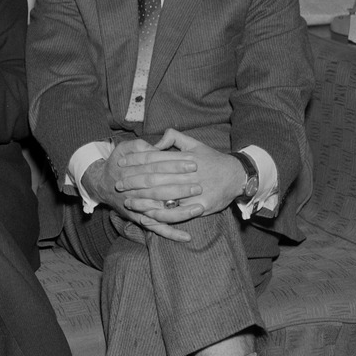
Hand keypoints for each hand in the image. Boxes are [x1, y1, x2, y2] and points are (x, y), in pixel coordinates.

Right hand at [83, 138, 201, 241]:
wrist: (101, 184)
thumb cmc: (118, 163)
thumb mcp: (125, 147)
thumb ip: (141, 146)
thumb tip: (158, 147)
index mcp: (133, 171)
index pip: (156, 168)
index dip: (175, 165)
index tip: (193, 163)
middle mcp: (135, 191)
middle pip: (159, 190)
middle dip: (181, 189)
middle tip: (199, 186)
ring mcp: (139, 208)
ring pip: (160, 212)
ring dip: (180, 212)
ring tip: (199, 208)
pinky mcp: (140, 219)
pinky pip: (157, 228)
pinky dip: (171, 234)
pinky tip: (186, 237)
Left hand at [118, 128, 244, 220]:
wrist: (237, 176)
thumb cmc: (213, 159)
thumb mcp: (195, 143)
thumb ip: (174, 138)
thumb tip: (155, 141)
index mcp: (183, 158)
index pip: (153, 158)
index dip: (135, 160)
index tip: (120, 162)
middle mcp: (186, 174)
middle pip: (154, 178)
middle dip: (133, 181)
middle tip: (118, 184)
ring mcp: (193, 192)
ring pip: (162, 197)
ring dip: (143, 200)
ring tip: (127, 201)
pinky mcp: (200, 207)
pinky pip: (176, 214)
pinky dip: (160, 216)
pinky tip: (147, 217)